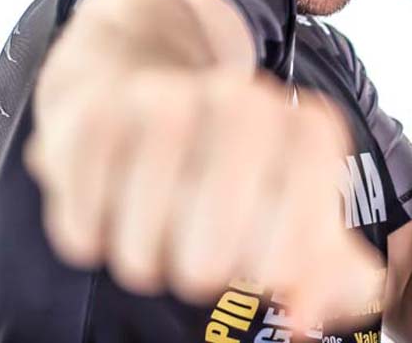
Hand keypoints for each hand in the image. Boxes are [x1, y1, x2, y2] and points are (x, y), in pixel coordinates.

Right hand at [24, 66, 381, 329]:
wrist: (138, 94)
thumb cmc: (229, 174)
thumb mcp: (290, 212)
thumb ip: (324, 272)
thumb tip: (300, 318)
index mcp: (300, 125)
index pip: (307, 201)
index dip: (287, 251)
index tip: (267, 276)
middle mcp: (237, 98)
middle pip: (227, 210)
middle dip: (210, 263)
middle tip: (200, 272)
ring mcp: (163, 100)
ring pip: (152, 208)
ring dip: (146, 255)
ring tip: (150, 255)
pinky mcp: (93, 116)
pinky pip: (88, 204)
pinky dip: (92, 233)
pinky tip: (106, 224)